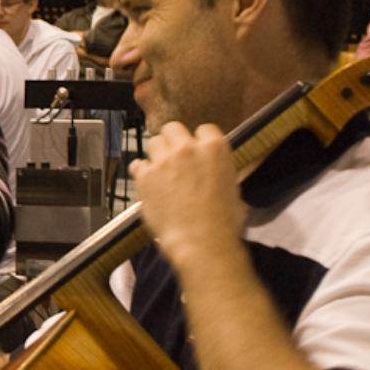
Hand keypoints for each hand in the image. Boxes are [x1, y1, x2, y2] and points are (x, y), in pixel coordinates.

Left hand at [130, 122, 246, 270]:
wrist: (200, 240)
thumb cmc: (223, 220)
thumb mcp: (232, 186)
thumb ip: (217, 168)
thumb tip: (212, 170)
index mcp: (214, 148)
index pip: (204, 129)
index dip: (199, 141)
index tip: (196, 152)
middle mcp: (187, 148)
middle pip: (173, 129)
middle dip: (173, 141)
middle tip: (174, 159)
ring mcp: (163, 161)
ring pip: (153, 142)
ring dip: (156, 155)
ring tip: (160, 172)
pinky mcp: (144, 176)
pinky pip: (137, 164)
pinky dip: (141, 172)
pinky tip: (147, 183)